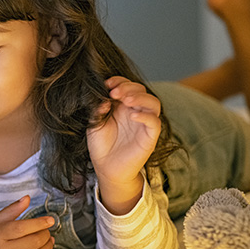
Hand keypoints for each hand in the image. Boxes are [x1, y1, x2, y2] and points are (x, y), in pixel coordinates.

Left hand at [86, 76, 160, 212]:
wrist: (105, 167)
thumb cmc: (100, 144)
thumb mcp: (94, 123)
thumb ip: (98, 109)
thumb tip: (104, 98)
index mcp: (122, 106)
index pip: (128, 85)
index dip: (120, 81)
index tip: (107, 83)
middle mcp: (135, 111)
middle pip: (141, 90)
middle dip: (128, 87)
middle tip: (114, 92)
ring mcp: (144, 123)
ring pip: (153, 103)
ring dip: (140, 97)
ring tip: (125, 100)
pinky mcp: (149, 137)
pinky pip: (155, 123)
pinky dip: (146, 116)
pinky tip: (132, 115)